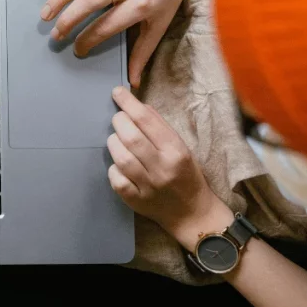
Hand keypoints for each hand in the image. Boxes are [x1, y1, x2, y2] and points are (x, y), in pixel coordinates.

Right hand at [35, 0, 208, 86]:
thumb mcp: (160, 23)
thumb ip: (143, 52)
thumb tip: (133, 82)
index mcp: (139, 5)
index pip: (105, 26)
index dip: (88, 40)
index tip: (78, 50)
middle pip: (88, 3)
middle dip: (68, 21)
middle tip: (56, 36)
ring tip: (46, 15)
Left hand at [106, 86, 232, 249]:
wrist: (193, 214)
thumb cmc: (187, 175)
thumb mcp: (182, 147)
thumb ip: (160, 127)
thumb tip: (138, 107)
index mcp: (176, 151)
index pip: (147, 121)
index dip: (128, 103)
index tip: (117, 92)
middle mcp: (162, 167)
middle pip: (131, 137)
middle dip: (119, 121)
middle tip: (118, 119)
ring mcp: (148, 186)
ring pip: (121, 157)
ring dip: (113, 143)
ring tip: (117, 140)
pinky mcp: (135, 200)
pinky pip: (116, 179)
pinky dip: (114, 168)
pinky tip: (119, 164)